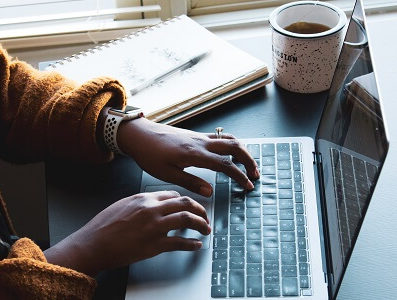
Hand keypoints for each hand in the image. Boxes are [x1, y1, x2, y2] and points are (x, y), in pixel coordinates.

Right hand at [44, 191, 209, 275]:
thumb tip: (156, 204)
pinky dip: (192, 244)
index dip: (186, 201)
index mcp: (144, 198)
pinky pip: (180, 243)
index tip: (191, 207)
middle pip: (185, 203)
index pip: (174, 195)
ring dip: (201, 224)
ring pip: (187, 219)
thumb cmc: (103, 226)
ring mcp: (154, 226)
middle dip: (200, 210)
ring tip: (205, 229)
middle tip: (205, 217)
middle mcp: (152, 209)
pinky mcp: (154, 245)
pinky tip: (196, 245)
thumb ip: (142, 203)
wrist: (92, 244)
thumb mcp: (123, 204)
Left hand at [117, 117, 259, 196]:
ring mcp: (200, 137)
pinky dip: (231, 144)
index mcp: (195, 154)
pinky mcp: (196, 135)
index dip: (239, 176)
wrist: (140, 135)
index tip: (248, 186)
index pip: (225, 165)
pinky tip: (230, 153)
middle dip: (249, 160)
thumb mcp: (167, 174)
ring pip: (229, 139)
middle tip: (255, 174)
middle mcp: (201, 142)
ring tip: (247, 164)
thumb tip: (210, 192)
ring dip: (242, 150)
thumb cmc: (150, 155)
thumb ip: (191, 182)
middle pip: (234, 146)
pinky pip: (220, 137)